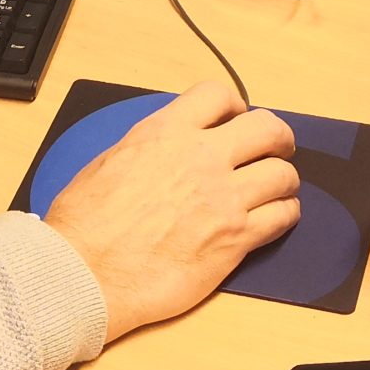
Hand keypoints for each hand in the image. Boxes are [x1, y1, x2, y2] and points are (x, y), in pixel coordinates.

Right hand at [43, 83, 299, 344]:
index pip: (217, 95)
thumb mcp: (109, 162)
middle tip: (276, 149)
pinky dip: (285, 214)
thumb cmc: (85, 225)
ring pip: (283, 174)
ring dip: (282, 180)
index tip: (236, 118)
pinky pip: (282, 216)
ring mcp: (223, 199)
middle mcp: (201, 158)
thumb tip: (167, 149)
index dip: (234, 105)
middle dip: (277, 138)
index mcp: (165, 134)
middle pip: (267, 129)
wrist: (86, 273)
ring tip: (275, 190)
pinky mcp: (235, 239)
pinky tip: (274, 219)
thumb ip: (149, 148)